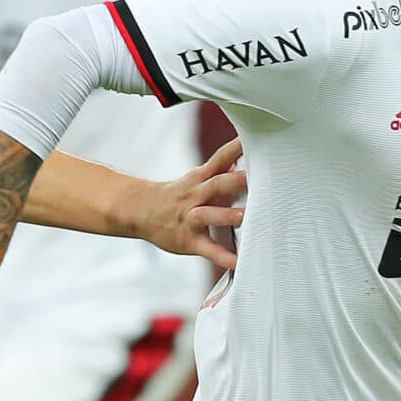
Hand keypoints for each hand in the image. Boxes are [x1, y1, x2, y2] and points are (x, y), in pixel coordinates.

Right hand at [130, 137, 247, 267]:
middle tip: (259, 177)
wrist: (141, 211)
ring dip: (227, 215)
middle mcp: (195, 195)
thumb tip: (242, 155)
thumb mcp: (197, 178)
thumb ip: (221, 169)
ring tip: (246, 217)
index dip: (236, 148)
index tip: (255, 138)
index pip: (220, 158)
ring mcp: (191, 218)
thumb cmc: (177, 194)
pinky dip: (223, 256)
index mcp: (200, 178)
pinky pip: (208, 249)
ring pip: (209, 214)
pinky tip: (238, 261)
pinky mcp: (189, 240)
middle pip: (217, 184)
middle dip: (236, 180)